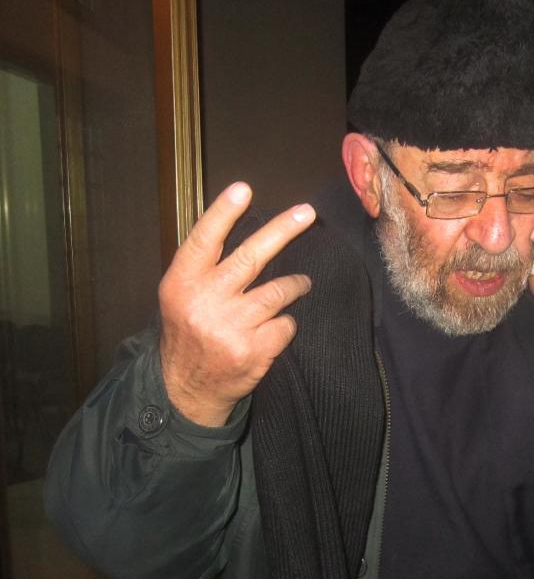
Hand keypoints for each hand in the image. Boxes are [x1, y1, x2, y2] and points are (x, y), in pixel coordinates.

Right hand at [158, 182, 314, 425]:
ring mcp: (230, 328)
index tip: (243, 188)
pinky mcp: (253, 351)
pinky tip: (277, 327)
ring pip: (278, 291)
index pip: (203, 240)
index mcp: (181, 284)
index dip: (223, 213)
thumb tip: (243, 223)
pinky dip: (286, 322)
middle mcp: (204, 302)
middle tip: (307, 212)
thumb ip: (204, 266)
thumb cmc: (189, 330)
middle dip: (283, 230)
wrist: (186, 389)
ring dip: (295, 285)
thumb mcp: (180, 296)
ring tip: (301, 283)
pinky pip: (286, 324)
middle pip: (250, 257)